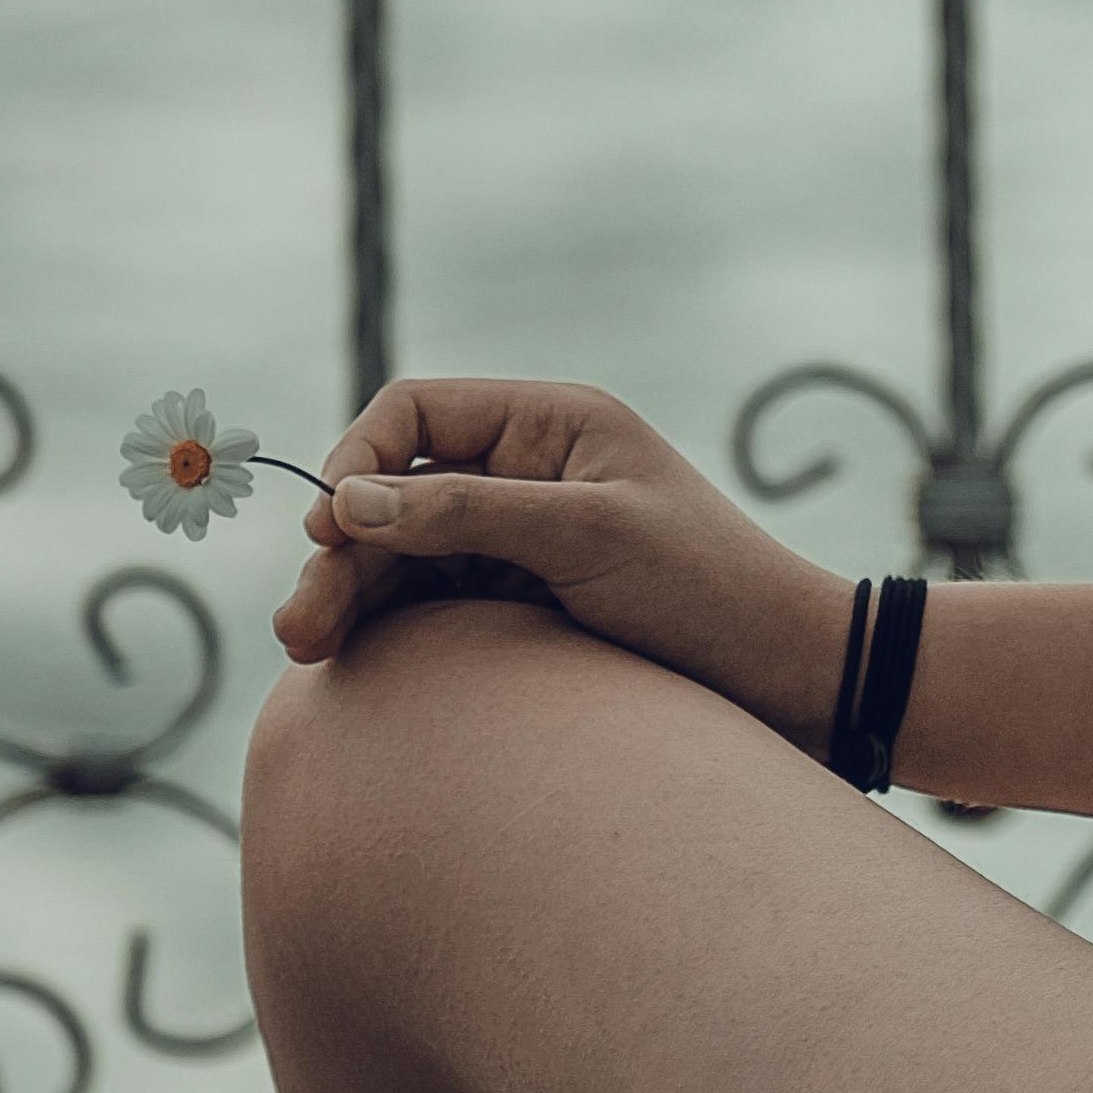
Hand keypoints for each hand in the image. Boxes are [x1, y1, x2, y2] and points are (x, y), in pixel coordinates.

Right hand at [270, 375, 849, 749]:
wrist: (792, 679)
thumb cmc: (709, 591)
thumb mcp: (589, 538)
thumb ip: (470, 513)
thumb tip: (349, 500)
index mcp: (553, 423)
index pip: (418, 413)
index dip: (360, 459)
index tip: (330, 526)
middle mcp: (531, 470)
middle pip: (399, 494)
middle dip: (342, 550)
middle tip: (300, 628)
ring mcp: (525, 540)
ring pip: (408, 555)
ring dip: (353, 595)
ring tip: (308, 650)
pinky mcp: (528, 604)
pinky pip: (438, 604)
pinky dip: (393, 626)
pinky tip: (356, 662)